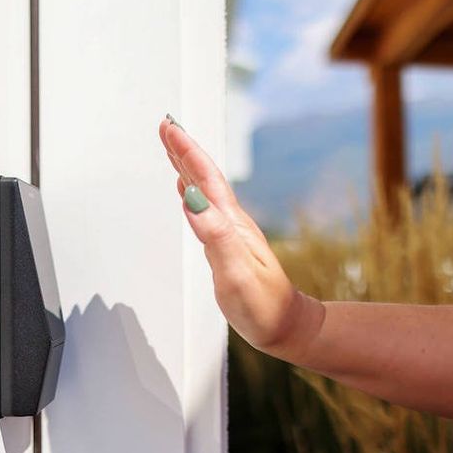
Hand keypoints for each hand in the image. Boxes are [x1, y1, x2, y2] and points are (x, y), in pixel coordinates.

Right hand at [158, 116, 322, 359]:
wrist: (286, 326)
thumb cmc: (263, 306)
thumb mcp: (235, 272)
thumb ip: (214, 236)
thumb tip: (191, 200)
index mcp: (230, 224)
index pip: (205, 178)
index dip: (186, 151)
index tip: (169, 127)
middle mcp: (231, 223)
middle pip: (204, 177)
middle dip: (184, 150)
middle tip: (166, 126)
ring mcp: (230, 233)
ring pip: (204, 190)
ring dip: (186, 167)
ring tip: (172, 148)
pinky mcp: (227, 246)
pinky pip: (205, 209)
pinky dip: (192, 192)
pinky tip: (186, 192)